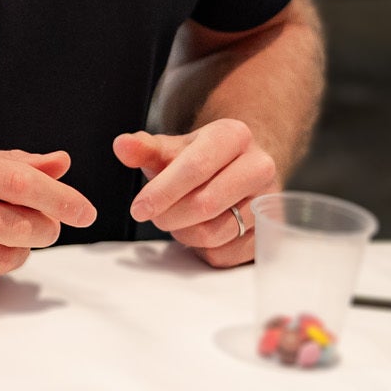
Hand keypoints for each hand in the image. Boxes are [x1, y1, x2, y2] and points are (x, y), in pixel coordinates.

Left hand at [115, 121, 281, 265]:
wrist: (237, 167)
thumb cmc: (200, 159)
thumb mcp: (171, 148)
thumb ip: (144, 148)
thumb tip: (122, 146)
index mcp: (234, 135)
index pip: (196, 167)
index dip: (163, 191)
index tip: (139, 208)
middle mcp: (260, 166)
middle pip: (206, 204)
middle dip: (169, 215)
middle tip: (153, 215)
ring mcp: (267, 201)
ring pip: (214, 233)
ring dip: (183, 233)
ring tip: (176, 219)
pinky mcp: (268, 232)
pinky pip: (225, 254)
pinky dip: (201, 249)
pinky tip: (197, 230)